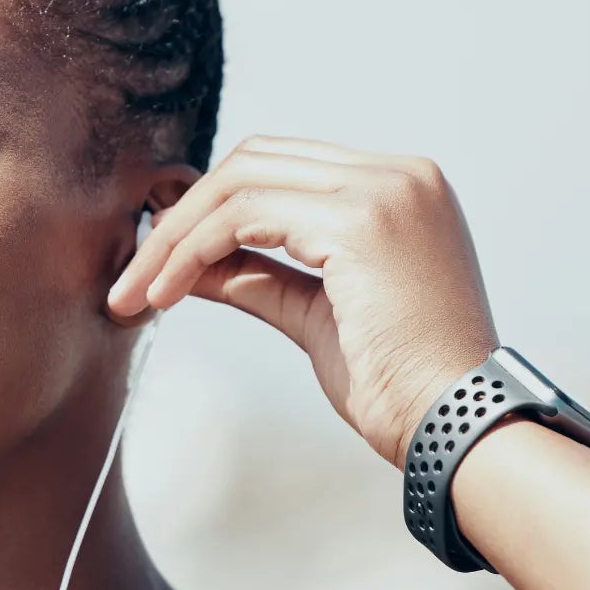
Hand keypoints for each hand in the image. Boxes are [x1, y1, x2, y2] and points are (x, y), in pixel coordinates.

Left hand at [108, 136, 499, 465]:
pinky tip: (165, 293)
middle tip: (132, 278)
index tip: (161, 257)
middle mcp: (400, 175)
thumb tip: (192, 266)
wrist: (457, 427)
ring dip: (176, 238)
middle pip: (256, 161)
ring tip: (136, 294)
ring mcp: (385, 191)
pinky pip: (245, 218)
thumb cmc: (402, 388)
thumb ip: (259, 277)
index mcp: (402, 189)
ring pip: (242, 183)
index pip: (284, 168)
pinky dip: (194, 251)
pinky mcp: (361, 221)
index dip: (214, 204)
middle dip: (183, 216)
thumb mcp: (316, 316)